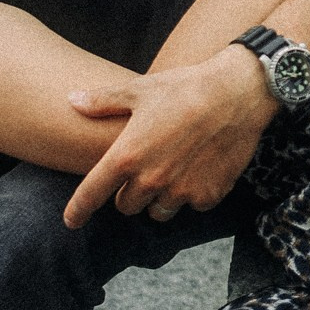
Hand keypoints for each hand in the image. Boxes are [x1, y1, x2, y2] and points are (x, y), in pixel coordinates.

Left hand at [62, 47, 276, 227]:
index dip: (77, 211)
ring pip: (158, 212)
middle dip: (130, 193)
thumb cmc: (185, 87)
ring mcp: (181, 191)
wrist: (238, 93)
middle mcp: (151, 180)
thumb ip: (102, 101)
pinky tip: (200, 169)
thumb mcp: (139, 89)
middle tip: (144, 170)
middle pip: (126, 206)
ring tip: (172, 172)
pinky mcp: (208, 195)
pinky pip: (192, 206)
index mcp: (126, 156)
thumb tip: (72, 101)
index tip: (71, 221)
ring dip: (159, 199)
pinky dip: (192, 194)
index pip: (91, 194)